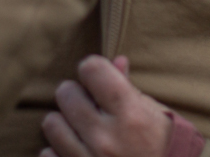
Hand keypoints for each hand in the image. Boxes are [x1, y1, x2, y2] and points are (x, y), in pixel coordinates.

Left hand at [40, 55, 171, 156]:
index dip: (94, 68)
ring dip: (65, 122)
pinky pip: (47, 155)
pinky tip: (76, 150)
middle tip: (88, 103)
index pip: (93, 70)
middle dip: (76, 93)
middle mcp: (106, 138)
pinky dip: (57, 151)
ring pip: (52, 124)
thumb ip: (130, 88)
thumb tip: (116, 61)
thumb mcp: (154, 115)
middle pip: (66, 93)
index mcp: (130, 115)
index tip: (97, 76)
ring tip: (79, 127)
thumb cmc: (162, 147)